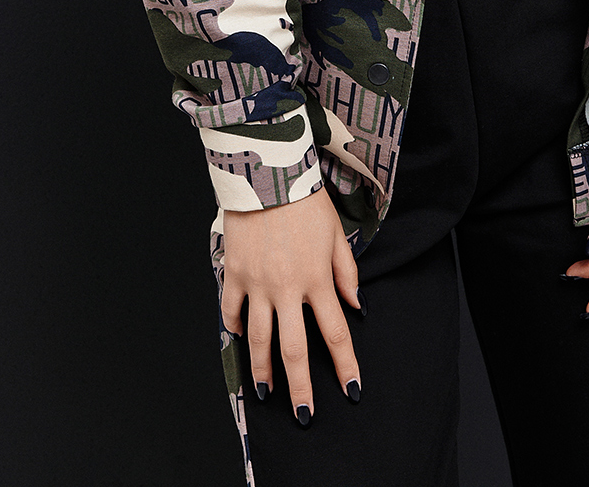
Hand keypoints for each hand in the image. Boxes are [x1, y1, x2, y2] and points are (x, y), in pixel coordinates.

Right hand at [220, 185, 363, 423]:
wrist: (266, 173)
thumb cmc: (305, 199)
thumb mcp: (335, 233)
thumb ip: (345, 273)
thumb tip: (356, 307)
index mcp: (317, 279)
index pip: (335, 333)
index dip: (345, 365)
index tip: (351, 390)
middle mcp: (287, 289)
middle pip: (294, 350)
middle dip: (300, 386)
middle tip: (304, 414)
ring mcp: (257, 284)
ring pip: (260, 340)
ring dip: (262, 371)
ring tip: (266, 392)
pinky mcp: (234, 274)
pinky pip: (232, 311)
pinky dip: (236, 328)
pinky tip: (242, 338)